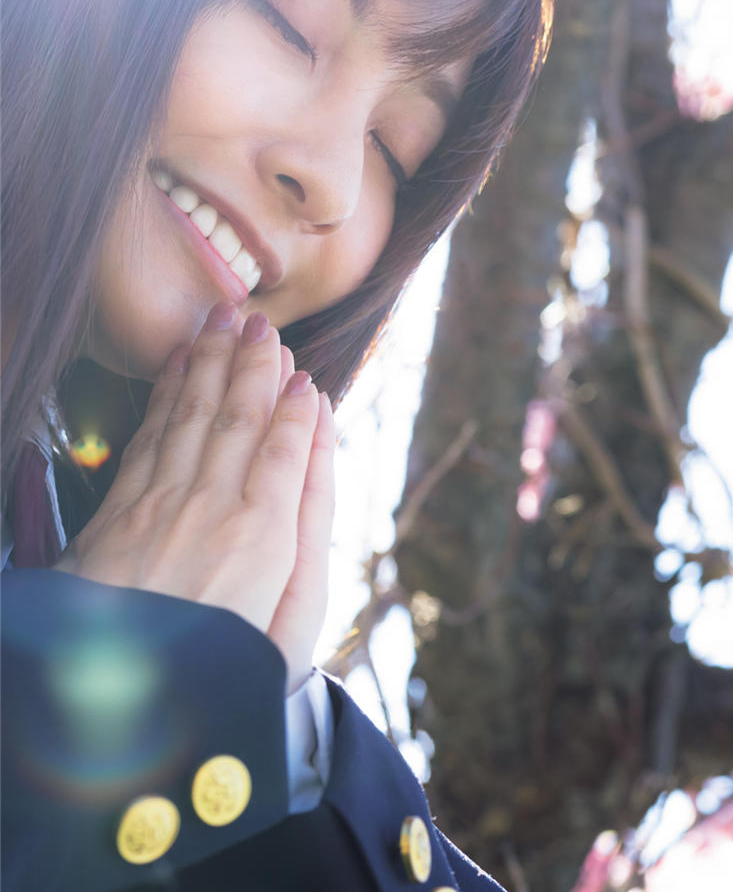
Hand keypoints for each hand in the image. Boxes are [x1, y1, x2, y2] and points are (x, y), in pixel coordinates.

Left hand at [56, 302, 333, 693]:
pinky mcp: (115, 514)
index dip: (296, 406)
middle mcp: (208, 506)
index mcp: (262, 534)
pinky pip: (148, 435)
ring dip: (208, 360)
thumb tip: (319, 444)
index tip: (306, 374)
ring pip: (189, 413)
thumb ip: (315, 525)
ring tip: (224, 317)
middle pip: (236, 416)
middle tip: (263, 322)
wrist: (114, 714)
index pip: (285, 447)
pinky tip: (176, 364)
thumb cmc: (223, 674)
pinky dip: (165, 393)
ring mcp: (156, 505)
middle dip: (251, 363)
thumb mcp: (297, 619)